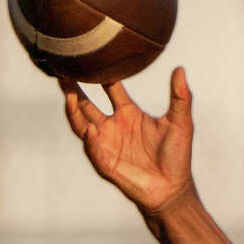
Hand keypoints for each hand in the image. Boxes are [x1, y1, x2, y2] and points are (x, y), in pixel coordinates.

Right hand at [59, 67, 194, 214]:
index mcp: (129, 113)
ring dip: (74, 110)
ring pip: (82, 124)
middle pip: (86, 104)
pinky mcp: (107, 164)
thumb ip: (180, 97)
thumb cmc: (177, 156)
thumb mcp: (181, 123)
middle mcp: (113, 126)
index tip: (92, 54)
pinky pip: (94, 151)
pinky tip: (91, 130)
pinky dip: (91, 141)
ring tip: (68, 94)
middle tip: (63, 70)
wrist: (173, 189)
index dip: (101, 73)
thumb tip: (181, 69)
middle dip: (73, 89)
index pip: (110, 88)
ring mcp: (107, 144)